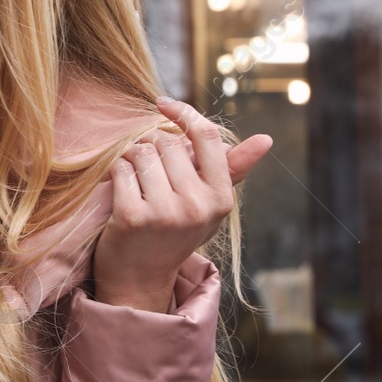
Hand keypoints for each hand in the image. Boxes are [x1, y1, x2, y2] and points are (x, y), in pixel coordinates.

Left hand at [89, 97, 272, 312]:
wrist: (140, 277)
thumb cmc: (175, 232)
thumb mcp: (209, 204)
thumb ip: (232, 168)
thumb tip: (266, 138)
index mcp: (219, 198)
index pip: (206, 137)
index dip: (184, 113)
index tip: (163, 103)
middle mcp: (197, 205)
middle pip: (165, 143)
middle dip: (150, 148)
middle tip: (148, 175)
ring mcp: (165, 212)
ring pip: (140, 152)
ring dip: (131, 160)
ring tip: (136, 185)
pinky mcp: (133, 217)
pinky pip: (120, 169)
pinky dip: (115, 174)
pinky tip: (120, 194)